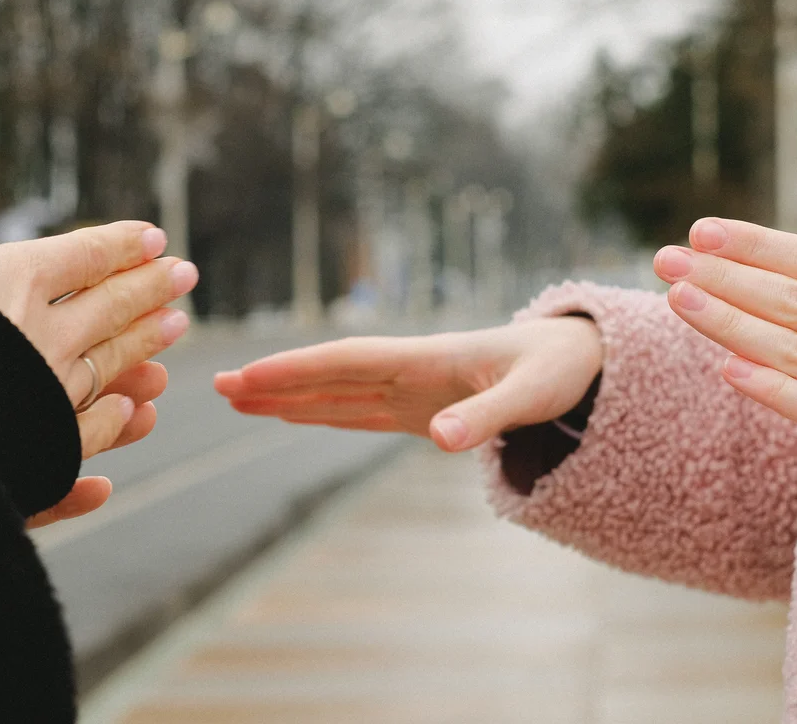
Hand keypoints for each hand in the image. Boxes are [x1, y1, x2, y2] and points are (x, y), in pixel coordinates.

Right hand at [0, 137, 198, 523]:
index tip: (153, 237)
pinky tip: (135, 411)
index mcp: (19, 280)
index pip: (85, 255)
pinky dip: (117, 416)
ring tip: (178, 324)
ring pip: (113, 359)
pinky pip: (92, 426)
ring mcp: (53, 389)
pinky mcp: (47, 442)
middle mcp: (47, 332)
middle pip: (111, 304)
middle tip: (186, 274)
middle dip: (150, 286)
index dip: (120, 245)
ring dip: (147, 339)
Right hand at [214, 317, 602, 452]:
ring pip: (335, 391)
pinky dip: (320, 410)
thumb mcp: (531, 396)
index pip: (346, 362)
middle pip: (327, 374)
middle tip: (215, 384)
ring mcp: (409, 389)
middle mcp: (407, 370)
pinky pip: (357, 409)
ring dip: (287, 395)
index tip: (249, 376)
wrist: (580, 358)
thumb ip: (485, 416)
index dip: (296, 370)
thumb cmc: (558, 370)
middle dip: (273, 380)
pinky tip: (290, 412)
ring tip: (235, 397)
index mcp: (425, 359)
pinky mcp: (419, 407)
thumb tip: (439, 439)